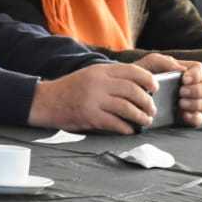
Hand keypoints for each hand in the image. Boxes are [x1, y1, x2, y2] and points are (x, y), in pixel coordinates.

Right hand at [27, 62, 157, 133]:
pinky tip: (130, 130)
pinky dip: (126, 128)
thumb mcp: (92, 75)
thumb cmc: (72, 88)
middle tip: (152, 110)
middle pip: (132, 90)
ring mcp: (94, 100)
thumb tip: (139, 86)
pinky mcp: (89, 116)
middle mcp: (98, 83)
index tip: (155, 88)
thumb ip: (112, 77)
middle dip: (147, 102)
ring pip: (126, 108)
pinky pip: (114, 123)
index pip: (132, 71)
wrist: (46, 101)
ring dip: (140, 116)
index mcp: (101, 70)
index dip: (148, 80)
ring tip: (146, 121)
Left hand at [131, 53, 201, 126]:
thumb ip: (165, 62)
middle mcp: (192, 87)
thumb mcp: (150, 63)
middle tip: (182, 92)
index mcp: (186, 72)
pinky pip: (199, 118)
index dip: (198, 74)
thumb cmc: (142, 76)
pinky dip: (195, 117)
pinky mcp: (186, 117)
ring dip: (197, 103)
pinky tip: (184, 115)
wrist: (130, 95)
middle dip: (198, 90)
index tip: (185, 79)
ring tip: (181, 103)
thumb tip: (182, 69)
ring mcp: (190, 103)